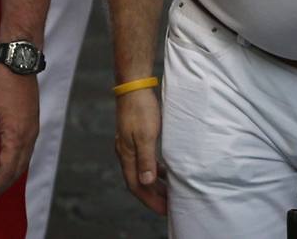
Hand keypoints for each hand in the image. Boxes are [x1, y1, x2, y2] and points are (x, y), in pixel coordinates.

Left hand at [0, 62, 38, 203]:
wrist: (17, 60)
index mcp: (17, 136)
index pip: (7, 172)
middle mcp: (29, 136)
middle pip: (16, 171)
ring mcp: (32, 129)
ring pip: (21, 161)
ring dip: (5, 173)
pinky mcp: (31, 122)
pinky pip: (24, 150)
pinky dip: (12, 160)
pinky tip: (0, 158)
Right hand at [114, 87, 167, 214]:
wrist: (133, 85)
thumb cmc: (140, 109)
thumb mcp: (146, 135)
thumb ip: (146, 160)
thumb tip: (146, 182)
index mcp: (126, 153)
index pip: (135, 185)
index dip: (150, 200)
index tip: (165, 210)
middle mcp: (125, 151)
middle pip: (138, 181)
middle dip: (154, 195)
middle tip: (171, 206)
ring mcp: (129, 144)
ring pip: (142, 171)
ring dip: (155, 184)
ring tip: (171, 192)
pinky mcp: (135, 136)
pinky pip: (145, 160)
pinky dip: (155, 170)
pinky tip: (166, 171)